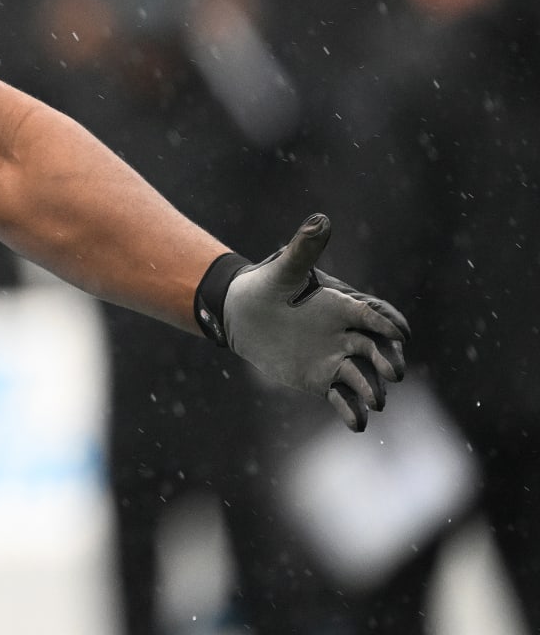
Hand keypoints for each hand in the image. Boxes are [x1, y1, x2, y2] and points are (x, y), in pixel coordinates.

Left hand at [225, 214, 411, 431]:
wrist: (243, 314)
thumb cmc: (266, 285)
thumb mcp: (284, 268)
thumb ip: (304, 248)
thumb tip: (321, 219)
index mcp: (344, 306)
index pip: (375, 315)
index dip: (388, 324)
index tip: (399, 333)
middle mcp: (347, 334)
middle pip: (377, 349)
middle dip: (387, 360)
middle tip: (393, 371)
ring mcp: (337, 358)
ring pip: (363, 376)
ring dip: (372, 388)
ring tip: (375, 402)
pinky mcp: (322, 379)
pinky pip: (342, 397)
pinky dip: (350, 410)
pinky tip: (356, 422)